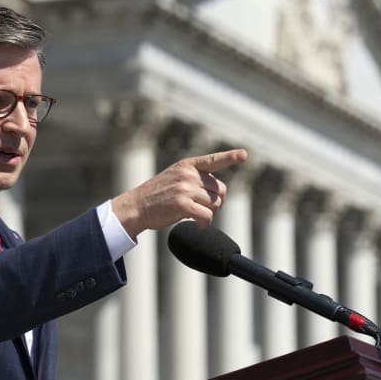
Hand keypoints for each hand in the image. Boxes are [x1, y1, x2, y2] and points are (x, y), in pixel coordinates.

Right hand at [111, 148, 247, 237]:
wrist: (136, 207)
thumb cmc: (156, 196)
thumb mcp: (174, 178)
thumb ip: (195, 179)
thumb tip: (219, 194)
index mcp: (187, 166)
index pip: (213, 160)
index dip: (230, 157)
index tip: (244, 154)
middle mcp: (188, 175)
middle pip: (220, 190)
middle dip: (216, 202)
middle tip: (203, 208)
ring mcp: (185, 189)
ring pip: (215, 204)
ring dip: (209, 214)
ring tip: (196, 216)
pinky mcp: (183, 205)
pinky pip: (207, 216)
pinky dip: (205, 224)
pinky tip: (198, 225)